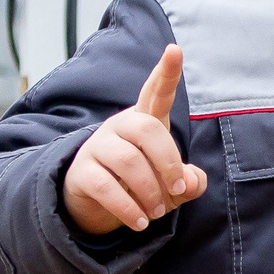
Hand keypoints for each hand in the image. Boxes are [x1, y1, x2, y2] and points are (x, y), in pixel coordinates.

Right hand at [63, 45, 208, 235]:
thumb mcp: (172, 184)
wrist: (98, 204)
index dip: (167, 73)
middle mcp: (119, 127)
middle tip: (178, 190)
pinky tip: (141, 223)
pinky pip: (107, 188)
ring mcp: (97, 147)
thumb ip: (189, 181)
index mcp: (144, 122)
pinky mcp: (82, 172)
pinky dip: (129, 209)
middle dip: (169, 162)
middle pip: (147, 129)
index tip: (175, 50)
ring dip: (150, 192)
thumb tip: (191, 182)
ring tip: (158, 212)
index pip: (156, 93)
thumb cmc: (142, 184)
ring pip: (128, 161)